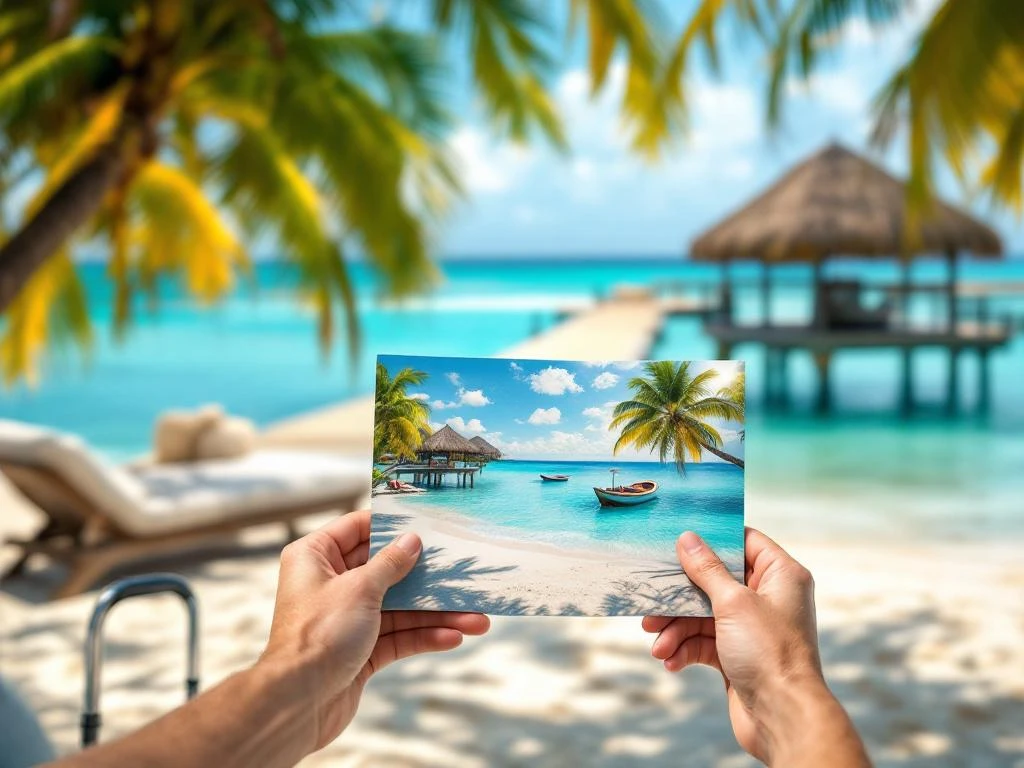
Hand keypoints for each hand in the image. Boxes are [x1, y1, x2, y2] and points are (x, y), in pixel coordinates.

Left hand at [259, 510, 489, 753]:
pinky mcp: (359, 650)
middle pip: (386, 571)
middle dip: (426, 577)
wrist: (299, 704)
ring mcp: (346, 619)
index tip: (428, 523)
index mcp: (315, 557)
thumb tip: (412, 540)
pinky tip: (454, 637)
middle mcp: (330, 584)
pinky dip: (423, 636)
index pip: (358, 528)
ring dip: (436, 613)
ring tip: (476, 619)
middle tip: (462, 573)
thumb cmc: (318, 636)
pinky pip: (397, 636)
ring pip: (398, 608)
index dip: (392, 525)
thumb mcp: (360, 589)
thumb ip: (390, 563)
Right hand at [642, 528, 867, 766]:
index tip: (680, 538)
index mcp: (780, 576)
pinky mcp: (737, 654)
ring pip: (704, 615)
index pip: (744, 542)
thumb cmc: (770, 653)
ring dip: (677, 628)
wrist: (783, 718)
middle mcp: (768, 598)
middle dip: (681, 595)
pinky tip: (670, 661)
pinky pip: (704, 642)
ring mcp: (752, 628)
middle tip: (653, 602)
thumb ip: (707, 570)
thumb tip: (688, 538)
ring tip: (657, 644)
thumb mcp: (733, 603)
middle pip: (715, 581)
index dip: (713, 539)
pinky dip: (685, 649)